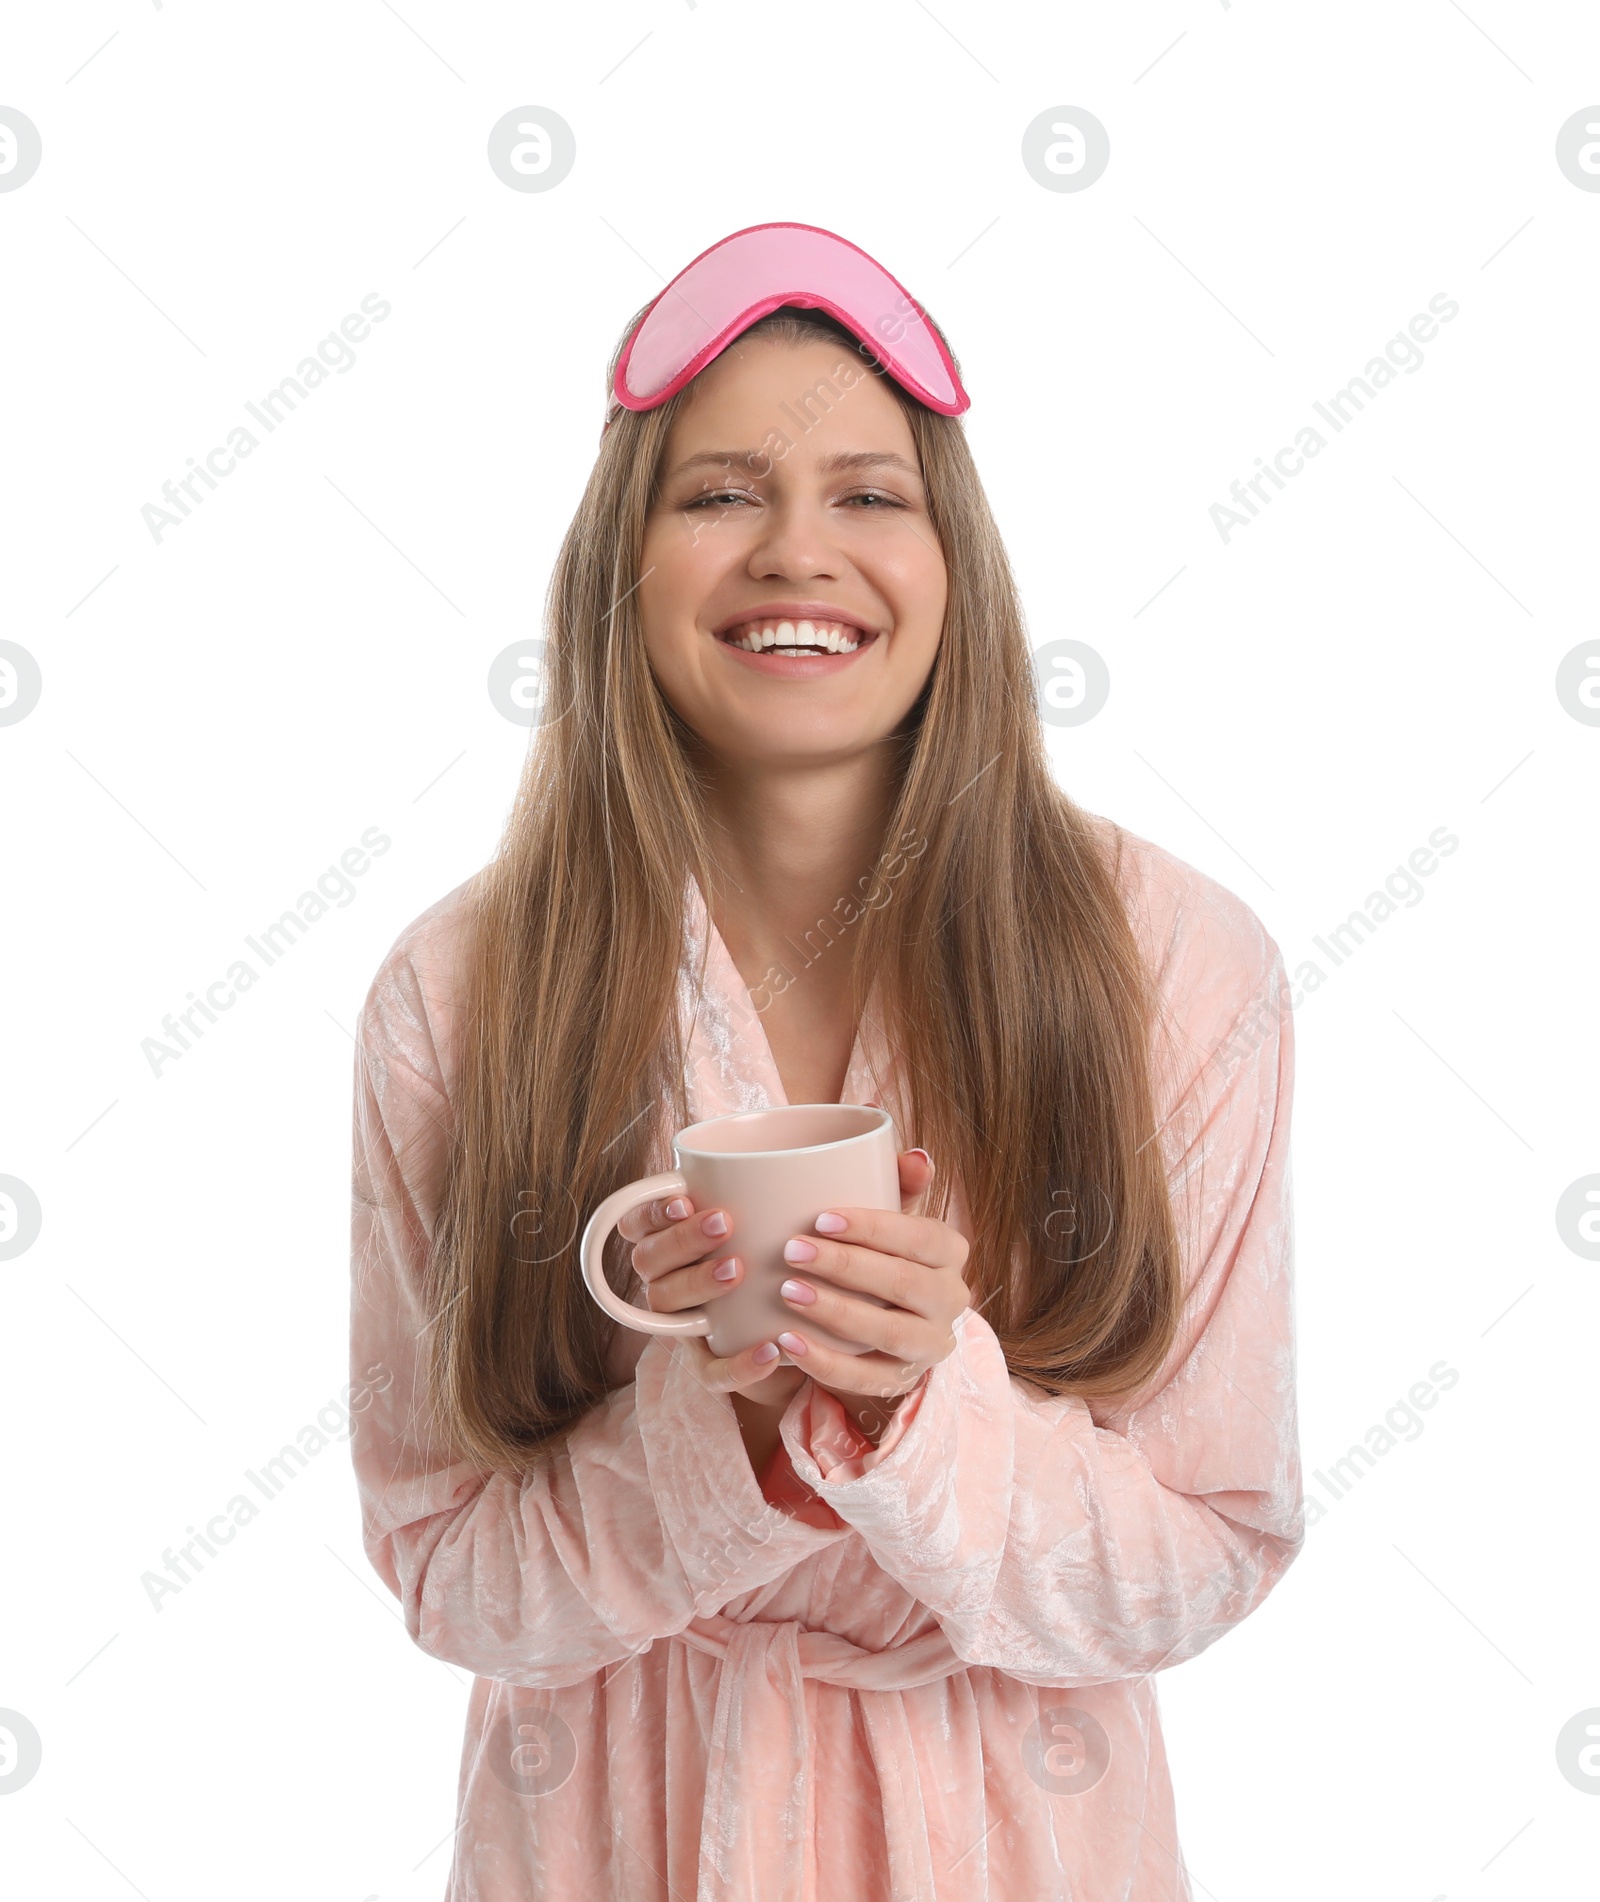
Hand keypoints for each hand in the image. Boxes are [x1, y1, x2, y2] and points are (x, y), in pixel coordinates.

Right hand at [617, 1191, 806, 1409]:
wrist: (801, 1331)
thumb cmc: (776, 1258)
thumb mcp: (769, 1223)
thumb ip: (764, 1194)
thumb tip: (803, 1157)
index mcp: (668, 1242)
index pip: (636, 1223)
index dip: (651, 1211)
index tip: (684, 1198)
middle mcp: (665, 1281)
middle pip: (648, 1260)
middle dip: (682, 1239)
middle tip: (725, 1223)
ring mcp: (682, 1323)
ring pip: (667, 1305)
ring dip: (698, 1284)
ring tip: (739, 1270)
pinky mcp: (708, 1364)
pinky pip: (710, 1372)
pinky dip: (738, 1365)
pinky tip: (770, 1350)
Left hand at [770, 1148, 969, 1434]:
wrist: (881, 1324)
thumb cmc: (879, 1254)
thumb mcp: (887, 1220)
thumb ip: (898, 1185)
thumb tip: (916, 1156)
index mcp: (950, 1253)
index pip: (921, 1237)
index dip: (873, 1228)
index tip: (820, 1218)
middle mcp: (951, 1301)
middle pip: (905, 1283)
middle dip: (847, 1265)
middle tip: (792, 1250)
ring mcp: (929, 1345)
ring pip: (890, 1332)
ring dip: (837, 1311)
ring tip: (788, 1292)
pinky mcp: (902, 1381)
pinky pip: (867, 1378)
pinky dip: (826, 1362)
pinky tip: (787, 1342)